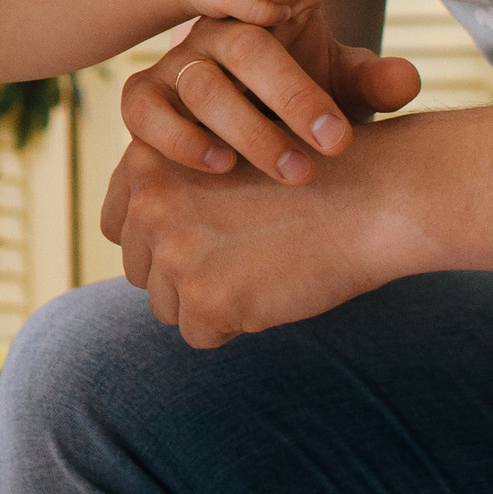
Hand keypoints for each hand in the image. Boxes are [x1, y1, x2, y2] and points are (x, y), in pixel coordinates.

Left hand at [102, 132, 432, 347]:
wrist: (373, 192)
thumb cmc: (311, 173)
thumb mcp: (223, 158)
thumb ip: (174, 192)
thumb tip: (138, 250)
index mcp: (147, 159)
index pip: (118, 226)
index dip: (157, 241)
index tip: (197, 243)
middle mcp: (149, 203)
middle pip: (140, 270)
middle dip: (184, 274)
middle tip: (243, 258)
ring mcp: (174, 252)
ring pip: (168, 307)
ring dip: (209, 301)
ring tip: (263, 269)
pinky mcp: (208, 297)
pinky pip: (202, 335)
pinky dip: (236, 325)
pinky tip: (274, 290)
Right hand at [124, 0, 420, 185]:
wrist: (246, 129)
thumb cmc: (303, 103)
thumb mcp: (341, 85)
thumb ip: (370, 80)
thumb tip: (406, 79)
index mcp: (266, 15)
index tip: (314, 4)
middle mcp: (216, 33)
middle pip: (246, 48)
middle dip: (295, 97)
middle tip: (337, 145)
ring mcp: (175, 65)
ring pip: (201, 87)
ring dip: (251, 131)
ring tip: (295, 172)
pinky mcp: (144, 100)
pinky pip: (144, 113)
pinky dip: (180, 140)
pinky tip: (222, 165)